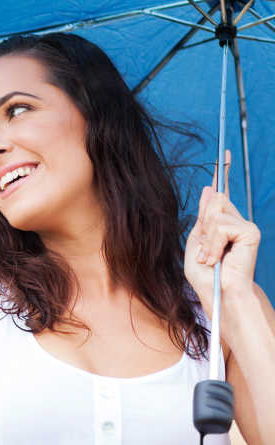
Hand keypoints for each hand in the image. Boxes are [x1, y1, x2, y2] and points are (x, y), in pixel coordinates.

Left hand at [184, 150, 259, 316]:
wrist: (218, 292)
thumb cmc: (206, 273)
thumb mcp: (196, 242)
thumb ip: (202, 217)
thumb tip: (210, 189)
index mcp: (221, 223)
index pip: (220, 195)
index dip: (222, 173)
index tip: (225, 153)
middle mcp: (235, 221)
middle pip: (212, 202)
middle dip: (203, 227)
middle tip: (205, 252)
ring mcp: (244, 225)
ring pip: (215, 213)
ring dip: (207, 239)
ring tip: (210, 257)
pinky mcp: (250, 232)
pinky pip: (221, 226)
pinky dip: (214, 243)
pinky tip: (217, 257)